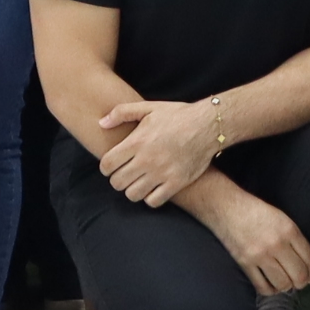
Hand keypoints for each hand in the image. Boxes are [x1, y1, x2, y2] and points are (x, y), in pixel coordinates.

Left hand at [97, 98, 221, 205]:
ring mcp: (162, 173)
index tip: (112, 166)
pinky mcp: (176, 183)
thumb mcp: (149, 108)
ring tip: (138, 182)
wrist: (208, 125)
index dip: (106, 167)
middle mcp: (147, 159)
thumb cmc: (177, 115)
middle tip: (125, 174)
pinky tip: (153, 188)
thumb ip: (122, 112)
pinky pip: (153, 201)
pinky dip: (150, 197)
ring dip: (132, 190)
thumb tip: (101, 123)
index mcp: (137, 141)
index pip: (107, 165)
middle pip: (117, 182)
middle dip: (117, 179)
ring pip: (133, 195)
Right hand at [197, 189, 309, 294]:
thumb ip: (293, 237)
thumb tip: (303, 261)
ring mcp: (260, 255)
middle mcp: (277, 244)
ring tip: (284, 283)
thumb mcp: (281, 218)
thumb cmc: (255, 210)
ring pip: (282, 283)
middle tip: (299, 283)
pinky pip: (262, 286)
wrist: (226, 207)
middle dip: (302, 282)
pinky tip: (271, 287)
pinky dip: (269, 291)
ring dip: (286, 287)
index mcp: (289, 230)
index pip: (309, 258)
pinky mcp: (245, 263)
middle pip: (298, 274)